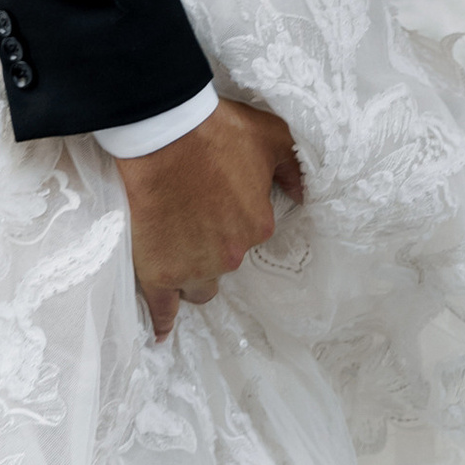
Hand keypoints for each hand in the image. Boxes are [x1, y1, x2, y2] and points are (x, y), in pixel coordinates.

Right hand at [116, 96, 302, 339]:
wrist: (164, 133)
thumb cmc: (218, 131)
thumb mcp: (272, 137)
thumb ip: (294, 169)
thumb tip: (305, 195)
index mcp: (259, 225)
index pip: (250, 234)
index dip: (232, 218)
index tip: (216, 199)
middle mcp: (231, 254)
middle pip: (225, 263)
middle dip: (213, 247)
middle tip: (194, 219)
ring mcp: (193, 266)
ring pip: (197, 286)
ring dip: (190, 274)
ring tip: (175, 255)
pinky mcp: (159, 271)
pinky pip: (163, 307)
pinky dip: (163, 320)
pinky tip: (162, 333)